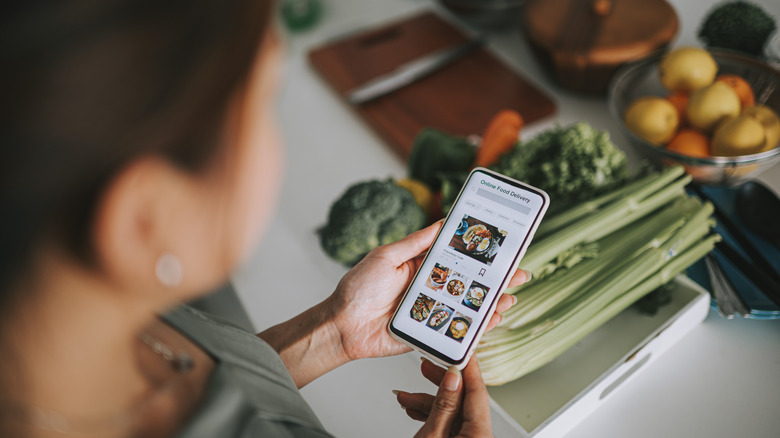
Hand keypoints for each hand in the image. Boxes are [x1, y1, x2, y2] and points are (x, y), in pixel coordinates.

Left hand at [327, 222, 526, 360]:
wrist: (342, 325)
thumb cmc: (358, 288)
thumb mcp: (386, 256)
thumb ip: (416, 243)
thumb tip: (442, 222)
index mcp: (421, 265)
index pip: (456, 255)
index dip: (479, 251)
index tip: (502, 244)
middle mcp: (430, 286)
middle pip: (470, 281)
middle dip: (496, 277)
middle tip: (520, 271)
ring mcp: (432, 310)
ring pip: (468, 305)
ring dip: (492, 301)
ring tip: (511, 295)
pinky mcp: (430, 331)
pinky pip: (457, 328)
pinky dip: (477, 325)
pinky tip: (493, 318)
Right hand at [395, 358, 492, 436]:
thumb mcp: (432, 435)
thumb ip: (444, 406)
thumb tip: (452, 378)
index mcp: (480, 434)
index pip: (478, 392)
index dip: (468, 367)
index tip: (460, 349)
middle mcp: (480, 437)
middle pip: (465, 400)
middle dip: (441, 383)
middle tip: (427, 366)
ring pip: (454, 412)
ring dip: (430, 402)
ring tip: (407, 396)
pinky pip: (450, 424)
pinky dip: (434, 416)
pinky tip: (415, 410)